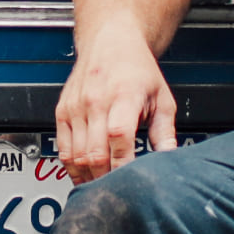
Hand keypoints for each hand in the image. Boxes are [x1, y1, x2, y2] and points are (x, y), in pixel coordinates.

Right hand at [55, 32, 175, 180]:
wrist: (111, 42)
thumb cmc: (137, 69)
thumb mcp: (162, 97)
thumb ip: (165, 132)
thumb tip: (170, 160)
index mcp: (124, 95)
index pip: (119, 137)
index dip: (124, 164)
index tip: (132, 182)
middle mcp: (96, 101)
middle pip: (95, 152)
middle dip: (106, 178)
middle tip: (119, 192)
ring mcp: (76, 107)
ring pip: (76, 155)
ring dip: (89, 177)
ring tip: (104, 186)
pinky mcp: (62, 112)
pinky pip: (63, 149)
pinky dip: (73, 167)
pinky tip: (85, 175)